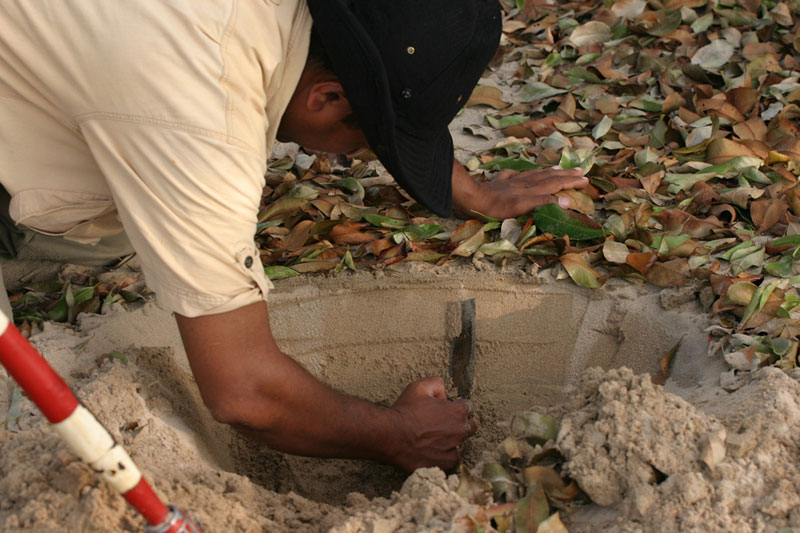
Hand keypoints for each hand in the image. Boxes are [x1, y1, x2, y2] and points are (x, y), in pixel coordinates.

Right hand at [389, 377, 475, 471]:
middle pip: (470, 426)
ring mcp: (455, 449)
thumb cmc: (405, 412)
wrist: (391, 436)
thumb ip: (436, 383)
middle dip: (460, 423)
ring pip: (462, 444)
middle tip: (443, 424)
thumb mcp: (419, 387)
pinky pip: (453, 458)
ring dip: (453, 440)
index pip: (469, 407)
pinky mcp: (446, 464)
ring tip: (435, 439)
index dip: (457, 407)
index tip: (448, 410)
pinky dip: (446, 455)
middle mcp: (460, 431)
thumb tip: (443, 392)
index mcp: (458, 412)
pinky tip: (433, 450)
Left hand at [452, 162, 588, 219]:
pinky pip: (514, 174)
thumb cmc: (497, 208)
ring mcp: (512, 181)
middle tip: (579, 171)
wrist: (473, 199)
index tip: (585, 179)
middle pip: (548, 177)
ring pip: (534, 174)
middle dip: (564, 174)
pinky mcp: (499, 182)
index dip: (571, 182)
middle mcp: (524, 183)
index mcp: (532, 190)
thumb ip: (544, 203)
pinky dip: (521, 173)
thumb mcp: (523, 208)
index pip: (556, 184)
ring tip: (557, 168)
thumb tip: (566, 201)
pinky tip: (520, 172)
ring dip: (547, 172)